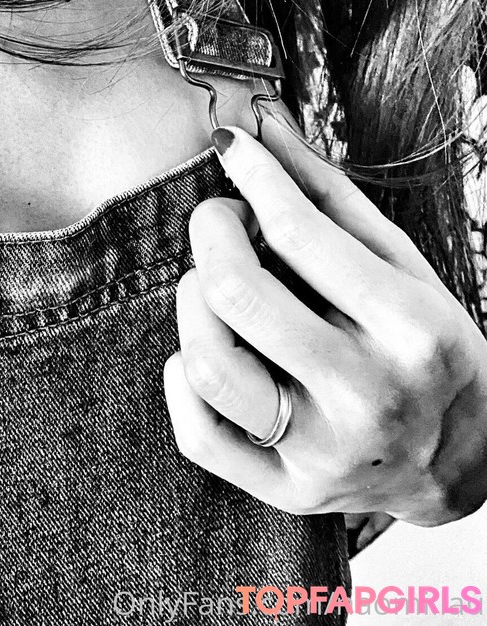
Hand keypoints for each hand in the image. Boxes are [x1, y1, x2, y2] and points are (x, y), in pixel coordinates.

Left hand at [163, 113, 486, 526]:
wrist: (468, 459)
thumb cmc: (430, 348)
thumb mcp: (403, 267)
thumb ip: (330, 199)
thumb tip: (262, 127)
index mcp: (413, 329)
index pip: (301, 232)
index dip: (251, 177)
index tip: (231, 149)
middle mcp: (369, 394)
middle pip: (237, 293)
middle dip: (212, 235)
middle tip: (220, 221)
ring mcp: (326, 451)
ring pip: (208, 364)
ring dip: (191, 305)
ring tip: (210, 287)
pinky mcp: (289, 491)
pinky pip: (198, 435)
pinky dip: (181, 380)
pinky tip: (200, 351)